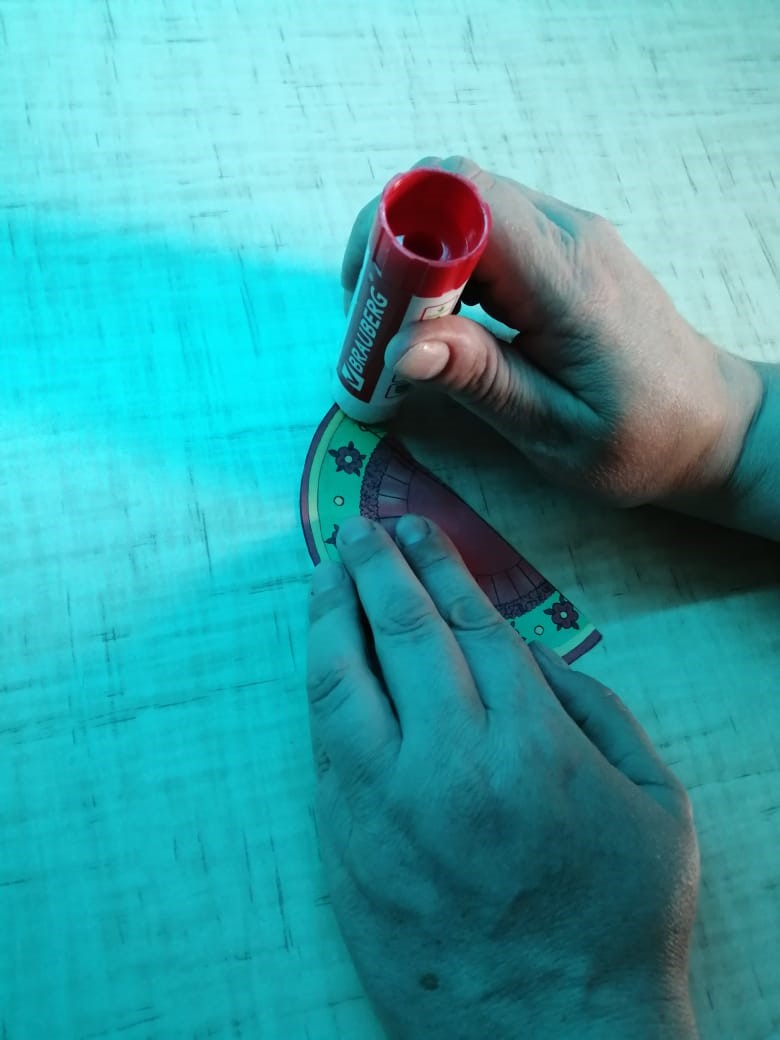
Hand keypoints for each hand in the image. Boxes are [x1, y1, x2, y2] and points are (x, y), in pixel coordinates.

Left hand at [306, 514, 699, 1038]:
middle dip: (376, 567)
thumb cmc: (621, 921)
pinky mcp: (347, 853)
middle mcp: (449, 767)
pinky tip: (325, 664)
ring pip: (339, 684)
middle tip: (360, 529)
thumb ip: (596, 708)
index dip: (440, 565)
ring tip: (325, 575)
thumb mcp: (656, 803)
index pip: (471, 623)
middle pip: (400, 633)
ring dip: (329, 617)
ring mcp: (386, 812)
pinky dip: (324, 695)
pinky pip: (324, 753)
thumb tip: (525, 648)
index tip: (418, 528)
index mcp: (531, 746)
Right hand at [342, 155, 761, 508]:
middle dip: (393, 246)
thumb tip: (399, 347)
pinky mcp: (562, 247)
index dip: (397, 237)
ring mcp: (568, 233)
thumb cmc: (639, 439)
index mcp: (568, 278)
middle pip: (452, 189)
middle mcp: (569, 234)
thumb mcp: (553, 430)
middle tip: (374, 324)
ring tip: (403, 328)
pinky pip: (486, 227)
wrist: (708, 424)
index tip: (371, 309)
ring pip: (463, 202)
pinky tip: (444, 321)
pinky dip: (446, 263)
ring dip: (416, 256)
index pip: (463, 201)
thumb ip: (479, 379)